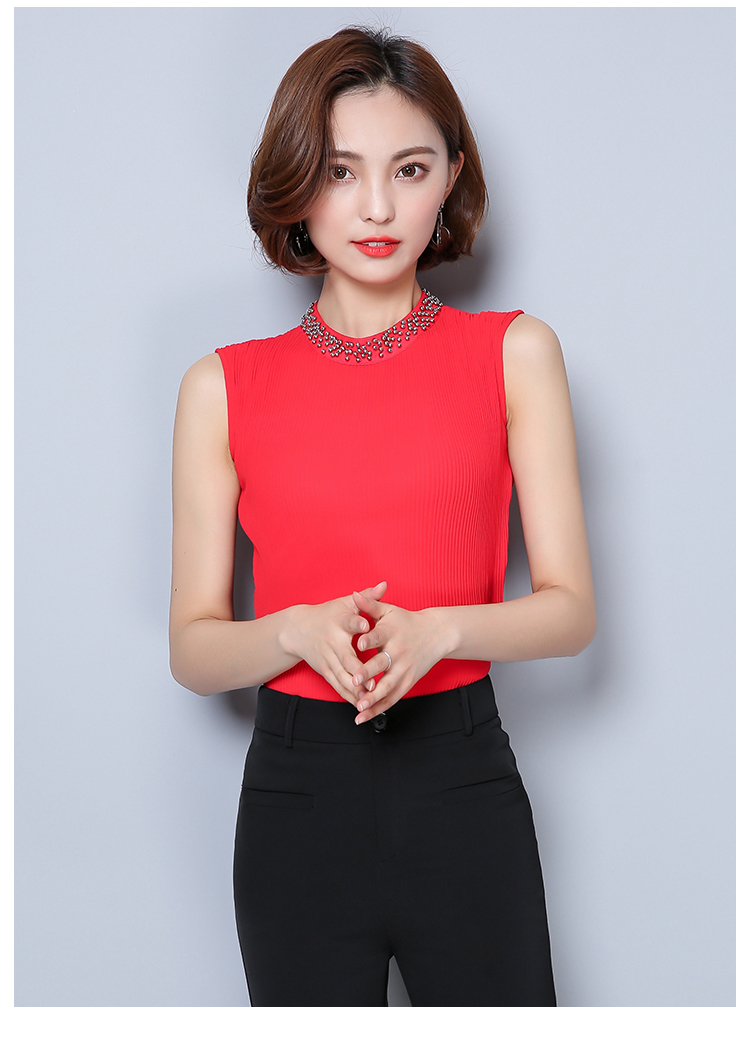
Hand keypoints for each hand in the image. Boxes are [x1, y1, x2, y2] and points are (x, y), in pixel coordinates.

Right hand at [280, 581, 387, 703]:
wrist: (297, 630)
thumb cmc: (327, 614)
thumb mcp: (345, 603)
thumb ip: (367, 597)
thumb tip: (384, 584)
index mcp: (339, 623)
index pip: (349, 622)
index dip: (357, 623)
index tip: (366, 625)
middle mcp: (332, 643)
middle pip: (346, 658)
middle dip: (359, 670)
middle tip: (373, 681)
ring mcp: (328, 660)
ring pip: (342, 677)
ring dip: (355, 688)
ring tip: (370, 697)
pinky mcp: (325, 671)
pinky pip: (337, 686)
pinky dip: (348, 695)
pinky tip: (360, 703)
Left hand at [349, 590, 449, 722]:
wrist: (437, 634)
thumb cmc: (407, 621)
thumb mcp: (389, 611)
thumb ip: (370, 604)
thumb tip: (353, 594)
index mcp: (392, 633)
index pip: (379, 635)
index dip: (369, 639)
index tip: (358, 643)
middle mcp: (399, 653)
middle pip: (382, 664)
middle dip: (368, 673)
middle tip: (355, 681)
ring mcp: (404, 670)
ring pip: (387, 686)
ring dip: (373, 698)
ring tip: (359, 706)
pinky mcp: (408, 682)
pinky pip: (392, 698)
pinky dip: (378, 708)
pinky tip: (364, 716)